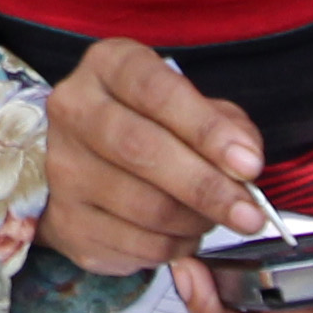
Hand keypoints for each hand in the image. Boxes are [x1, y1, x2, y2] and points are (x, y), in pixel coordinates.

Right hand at [41, 38, 269, 276]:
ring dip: (195, 221)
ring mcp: (62, 170)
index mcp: (108, 66)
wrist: (86, 159)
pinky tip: (183, 234)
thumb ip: (224, 124)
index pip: (156, 92)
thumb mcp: (189, 104)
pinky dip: (175, 246)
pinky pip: (137, 245)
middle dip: (207, 187)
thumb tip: (246, 163)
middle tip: (250, 213)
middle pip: (141, 151)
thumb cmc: (151, 124)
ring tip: (213, 217)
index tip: (249, 164)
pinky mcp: (67, 223)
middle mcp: (74, 111)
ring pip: (143, 207)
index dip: (207, 131)